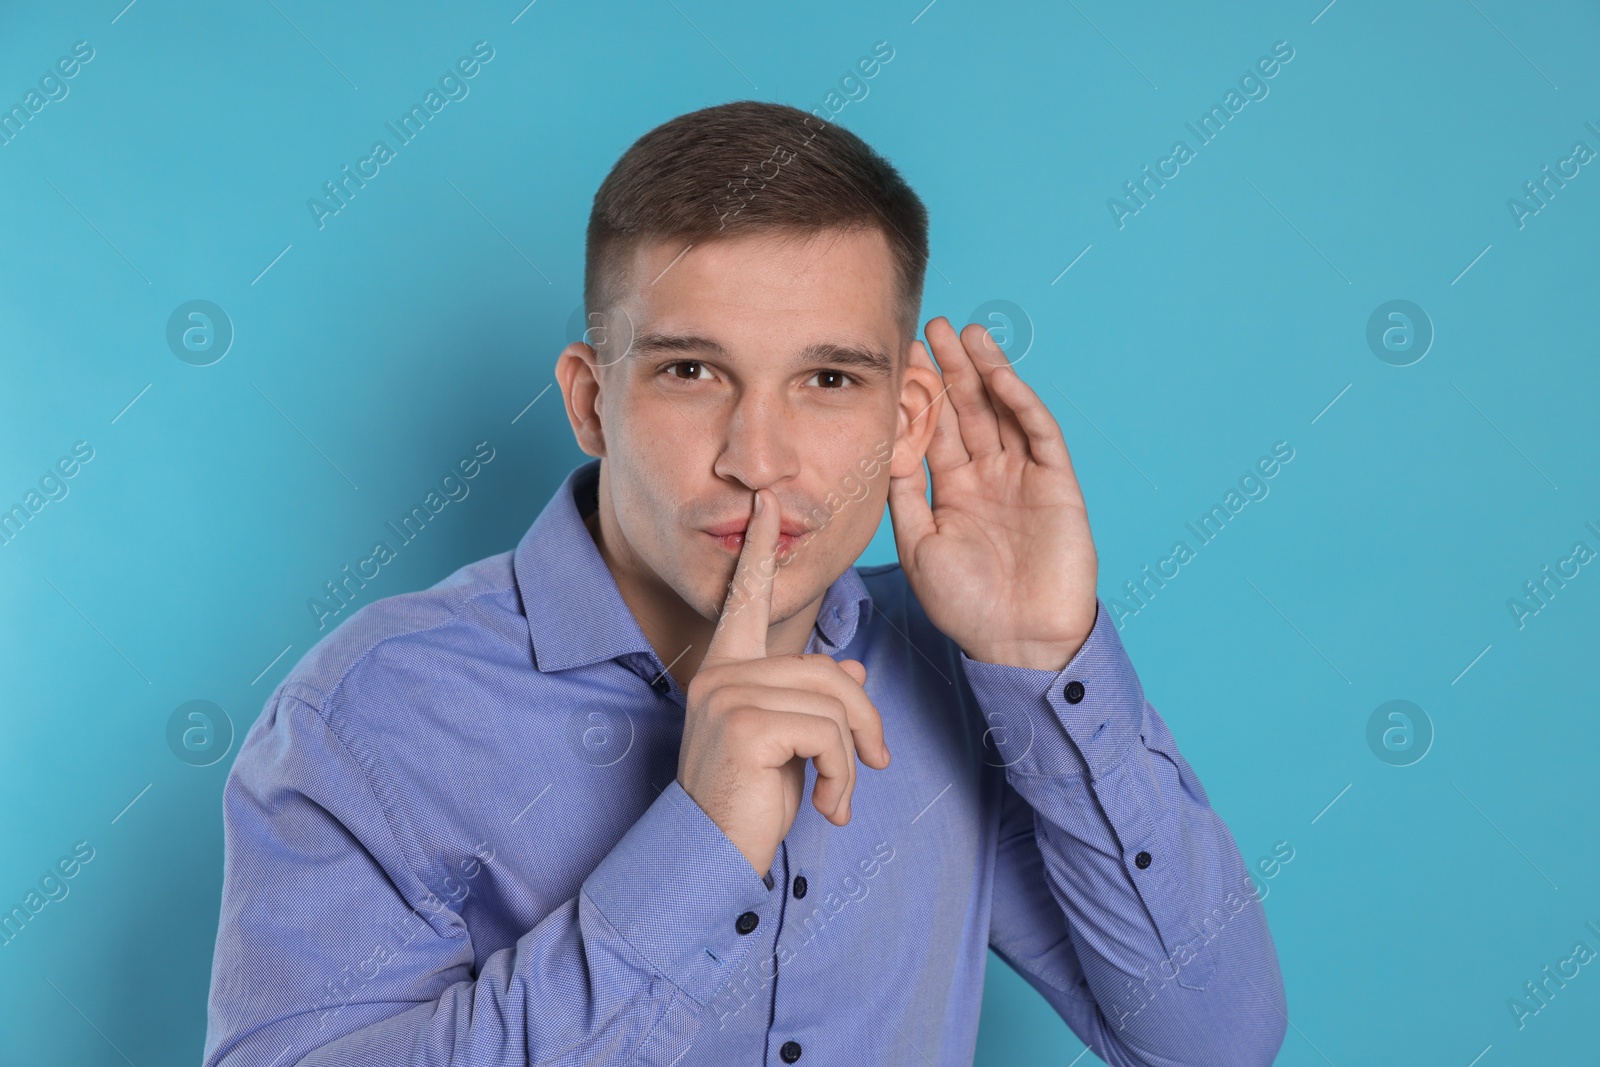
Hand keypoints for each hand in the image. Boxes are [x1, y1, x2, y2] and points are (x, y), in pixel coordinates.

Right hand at [676, 487, 891, 879]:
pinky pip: (828, 731)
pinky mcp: (742, 724)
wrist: (710, 861)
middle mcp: (720, 673)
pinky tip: (826, 806)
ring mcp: (726, 694)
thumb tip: (857, 668)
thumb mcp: (792, 747)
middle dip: (864, 722)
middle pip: (828, 670)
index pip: (746, 601)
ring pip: (834, 700)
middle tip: (872, 766)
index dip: (760, 553)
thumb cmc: (749, 806)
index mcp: (727, 670)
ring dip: (854, 756)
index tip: (766, 504)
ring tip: (838, 795)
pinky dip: (843, 774)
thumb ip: (816, 703)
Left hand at [887, 316, 1098, 670]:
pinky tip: (1000, 376)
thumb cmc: (967, 605)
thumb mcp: (919, 546)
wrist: (1017, 642)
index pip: (937, 430)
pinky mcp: (1058, 484)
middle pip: (970, 410)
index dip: (923, 395)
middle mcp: (990, 477)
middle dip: (952, 368)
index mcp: (955, 492)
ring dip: (987, 372)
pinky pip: (1039, 434)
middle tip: (933, 326)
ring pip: (1004, 411)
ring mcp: (1024, 477)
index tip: (904, 358)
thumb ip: (904, 496)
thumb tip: (885, 450)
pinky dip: (1021, 403)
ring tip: (966, 334)